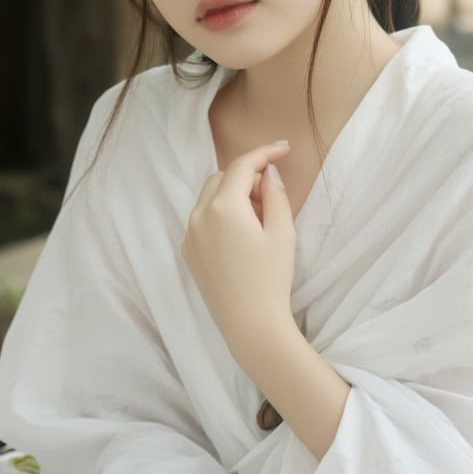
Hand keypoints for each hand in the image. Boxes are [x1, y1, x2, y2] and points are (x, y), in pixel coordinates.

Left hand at [182, 142, 296, 357]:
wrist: (251, 324)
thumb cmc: (272, 278)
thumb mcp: (282, 232)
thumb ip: (275, 195)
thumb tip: (267, 174)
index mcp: (223, 207)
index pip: (242, 165)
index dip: (264, 152)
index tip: (284, 149)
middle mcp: (198, 216)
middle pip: (222, 178)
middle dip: (246, 177)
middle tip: (272, 195)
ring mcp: (189, 235)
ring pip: (209, 198)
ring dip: (232, 195)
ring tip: (259, 217)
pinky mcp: (188, 252)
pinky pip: (202, 219)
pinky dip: (220, 214)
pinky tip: (241, 236)